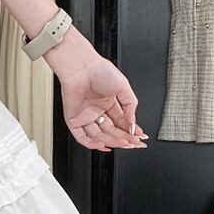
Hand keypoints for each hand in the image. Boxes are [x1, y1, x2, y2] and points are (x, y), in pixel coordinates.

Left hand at [42, 29, 146, 151]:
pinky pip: (82, 136)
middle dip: (124, 138)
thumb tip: (133, 122)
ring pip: (98, 135)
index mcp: (108, 102)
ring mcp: (85, 115)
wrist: (82, 67)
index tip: (139, 137)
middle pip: (111, 130)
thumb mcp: (124, 87)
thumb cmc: (99, 70)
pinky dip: (92, 144)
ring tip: (123, 143)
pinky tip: (104, 145)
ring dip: (112, 141)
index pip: (121, 121)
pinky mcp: (73, 119)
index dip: (130, 130)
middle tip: (134, 143)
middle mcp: (97, 110)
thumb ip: (130, 105)